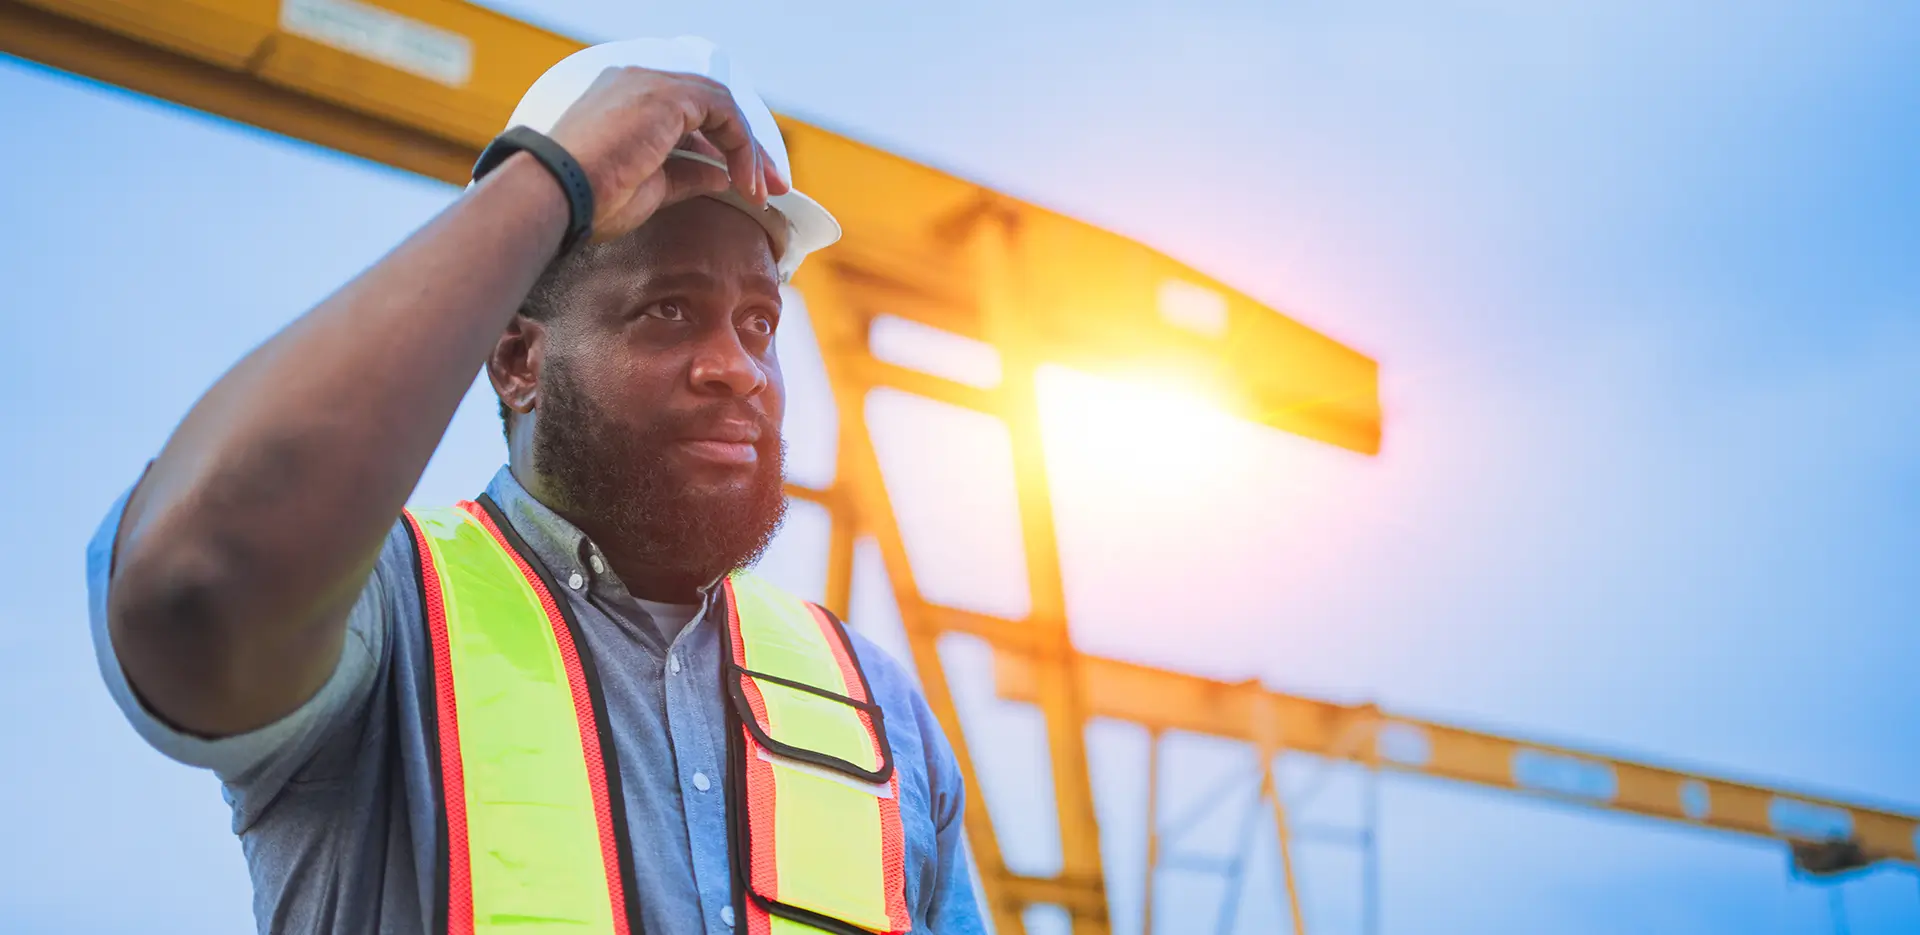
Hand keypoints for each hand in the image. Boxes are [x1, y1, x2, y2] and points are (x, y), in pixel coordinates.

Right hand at [541, 66, 791, 243]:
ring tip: (762, 190)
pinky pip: (724, 112)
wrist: (561, 194)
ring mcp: (652, 84)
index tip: (746, 185)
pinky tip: (744, 181)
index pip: (689, 117)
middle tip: (771, 186)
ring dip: (748, 150)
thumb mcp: (650, 189)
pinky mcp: (668, 96)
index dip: (723, 148)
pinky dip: (741, 146)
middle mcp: (639, 84)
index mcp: (627, 103)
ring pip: (722, 107)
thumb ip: (687, 176)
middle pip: (711, 108)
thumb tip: (720, 176)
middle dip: (746, 148)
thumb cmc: (590, 200)